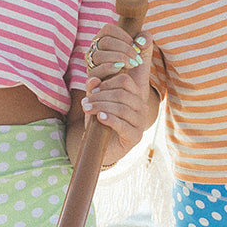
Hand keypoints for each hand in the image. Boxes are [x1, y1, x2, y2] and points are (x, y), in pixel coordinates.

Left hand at [82, 22, 156, 163]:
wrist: (103, 148)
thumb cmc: (101, 122)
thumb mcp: (96, 103)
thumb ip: (94, 90)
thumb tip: (92, 79)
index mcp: (134, 94)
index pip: (125, 81)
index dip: (107, 82)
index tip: (93, 88)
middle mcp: (141, 106)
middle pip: (122, 93)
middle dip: (101, 96)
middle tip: (86, 101)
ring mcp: (140, 122)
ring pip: (122, 108)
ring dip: (101, 106)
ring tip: (88, 109)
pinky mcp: (135, 137)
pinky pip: (123, 124)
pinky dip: (109, 119)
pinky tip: (99, 118)